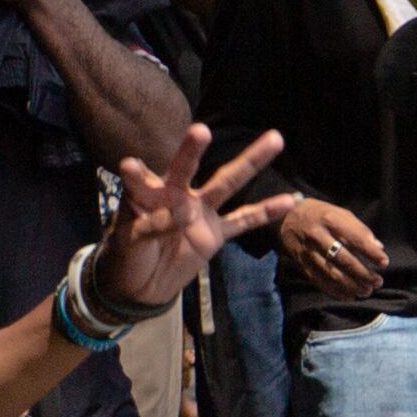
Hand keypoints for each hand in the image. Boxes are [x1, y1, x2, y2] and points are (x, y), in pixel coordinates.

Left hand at [94, 124, 288, 314]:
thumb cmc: (127, 256)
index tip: (128, 167)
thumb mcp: (130, 242)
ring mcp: (200, 212)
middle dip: (192, 150)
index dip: (137, 175)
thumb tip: (182, 213)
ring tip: (276, 138)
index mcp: (148, 195)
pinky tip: (289, 200)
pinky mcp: (215, 233)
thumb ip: (152, 225)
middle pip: (187, 169)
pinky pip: (243, 221)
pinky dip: (265, 213)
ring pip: (226, 184)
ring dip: (250, 162)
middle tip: (200, 131)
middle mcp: (176, 195)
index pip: (143, 180)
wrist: (142, 286)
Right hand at [274, 196, 388, 299]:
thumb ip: (359, 229)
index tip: (384, 262)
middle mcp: (317, 235)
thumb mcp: (340, 213)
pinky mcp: (301, 265)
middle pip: (343, 259)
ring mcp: (307, 252)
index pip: (355, 238)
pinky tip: (349, 296)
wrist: (286, 219)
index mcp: (330, 219)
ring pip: (332, 274)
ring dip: (351, 286)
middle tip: (377, 282)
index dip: (371, 252)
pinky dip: (336, 291)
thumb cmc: (320, 214)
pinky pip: (319, 282)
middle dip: (363, 274)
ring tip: (366, 291)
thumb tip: (378, 247)